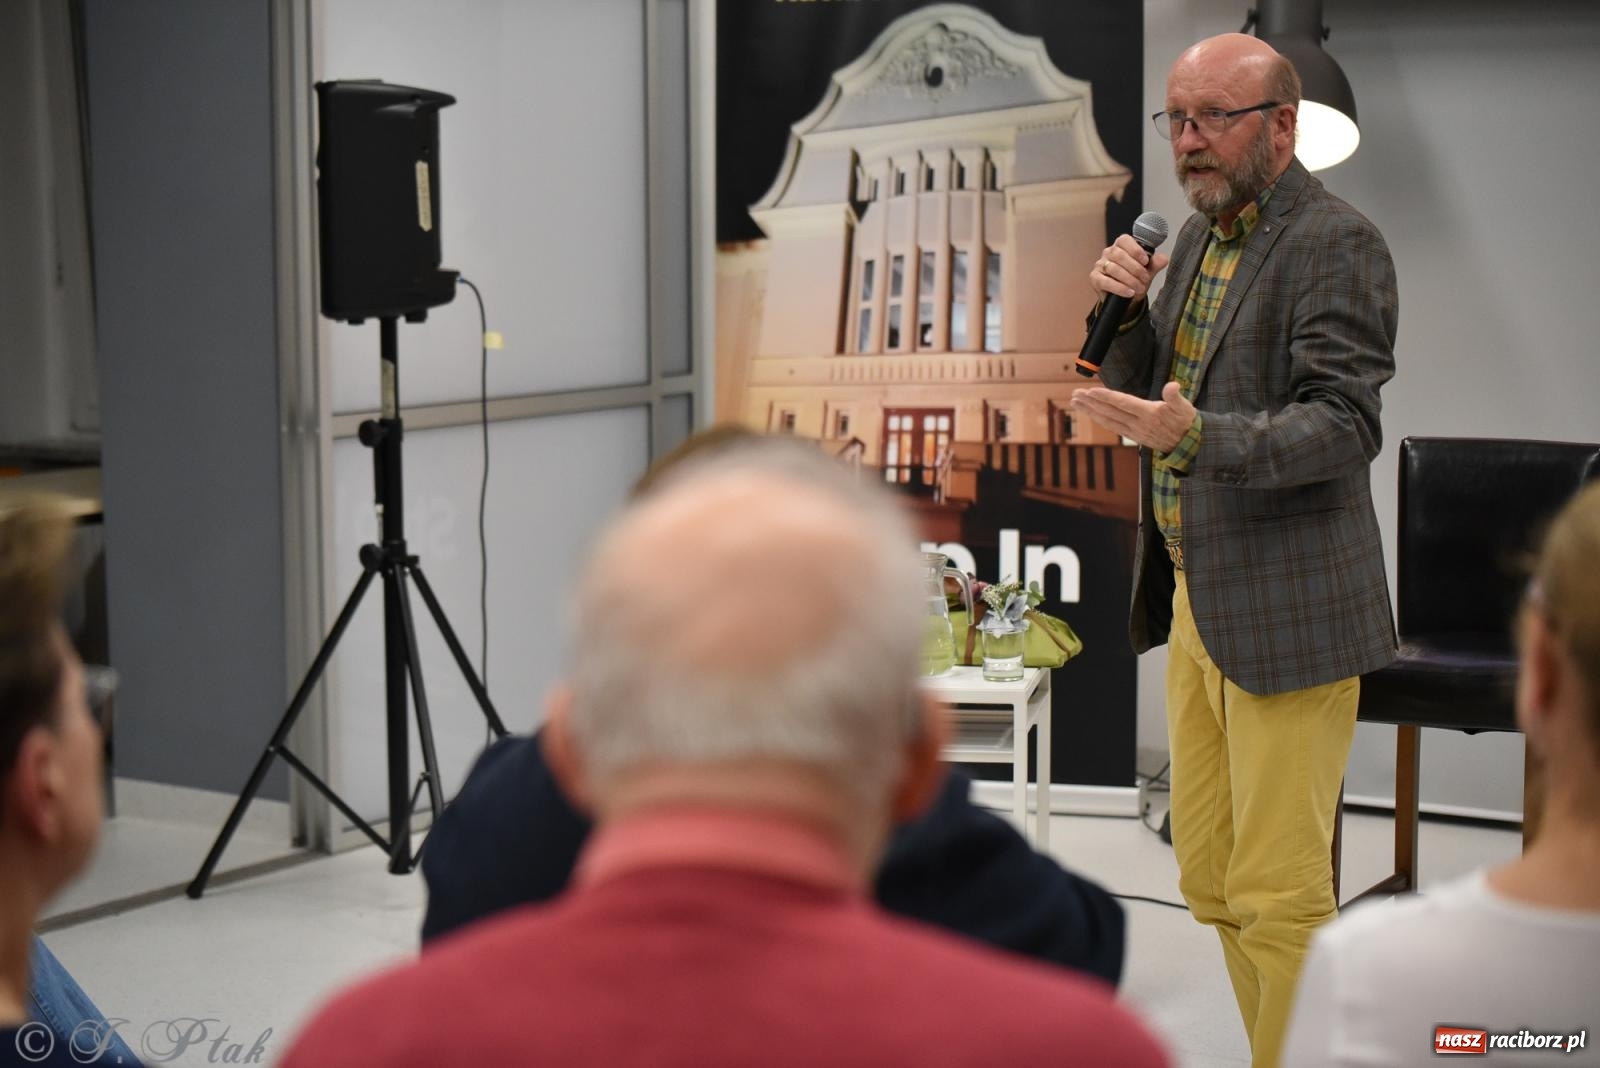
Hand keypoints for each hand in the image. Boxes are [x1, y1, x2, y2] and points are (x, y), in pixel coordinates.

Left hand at [1070, 382, 1194, 453]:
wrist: (1188, 445)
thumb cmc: (1186, 422)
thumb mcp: (1185, 407)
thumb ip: (1175, 396)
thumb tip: (1173, 386)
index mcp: (1149, 414)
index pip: (1123, 403)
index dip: (1106, 397)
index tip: (1090, 391)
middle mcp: (1138, 424)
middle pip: (1110, 412)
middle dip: (1091, 403)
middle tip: (1075, 394)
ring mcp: (1134, 431)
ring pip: (1108, 420)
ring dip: (1090, 411)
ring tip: (1076, 402)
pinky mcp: (1133, 436)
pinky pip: (1112, 426)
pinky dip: (1100, 419)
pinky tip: (1091, 413)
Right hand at [1089, 234, 1171, 305]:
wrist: (1126, 297)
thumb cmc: (1135, 279)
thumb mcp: (1148, 271)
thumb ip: (1155, 264)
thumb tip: (1164, 259)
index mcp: (1121, 246)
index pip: (1124, 240)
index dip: (1135, 250)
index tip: (1145, 261)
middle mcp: (1109, 253)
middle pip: (1119, 255)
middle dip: (1135, 268)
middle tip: (1145, 278)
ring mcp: (1100, 265)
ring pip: (1113, 269)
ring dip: (1129, 279)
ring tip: (1139, 287)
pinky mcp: (1095, 278)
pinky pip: (1105, 282)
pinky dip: (1119, 288)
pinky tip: (1129, 292)